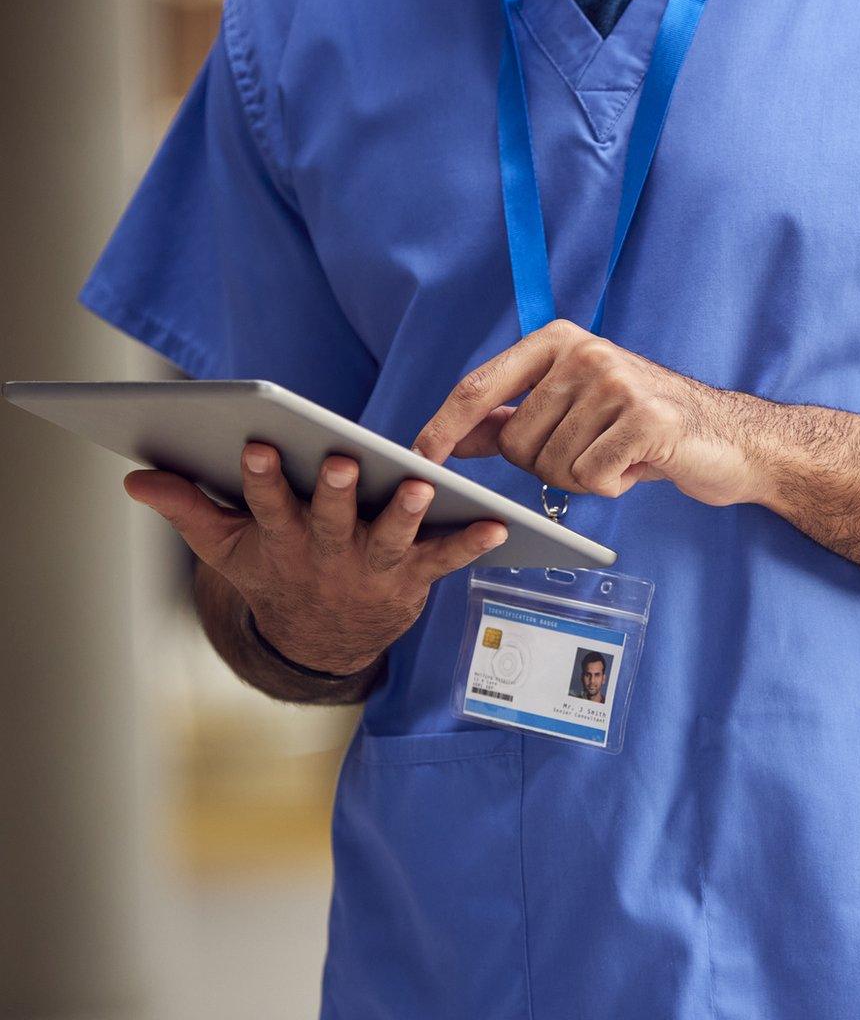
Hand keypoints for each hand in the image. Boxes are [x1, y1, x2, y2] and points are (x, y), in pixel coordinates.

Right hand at [124, 445, 508, 674]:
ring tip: (418, 487)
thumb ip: (187, 509)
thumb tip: (135, 478)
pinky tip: (497, 524)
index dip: (263, 478)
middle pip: (331, 520)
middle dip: (335, 492)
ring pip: (389, 539)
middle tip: (340, 461)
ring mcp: (372, 567)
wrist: (322, 640)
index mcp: (280, 538)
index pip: (267, 504)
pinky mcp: (413, 578)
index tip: (258, 445)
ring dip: (405, 514)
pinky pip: (445, 560)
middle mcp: (327, 553)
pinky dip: (471, 544)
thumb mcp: (226, 547)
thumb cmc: (276, 572)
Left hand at [414, 320, 765, 506]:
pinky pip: (591, 478)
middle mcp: (585, 352)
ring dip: (581, 477)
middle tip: (591, 452)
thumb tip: (450, 436)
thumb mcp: (573, 410)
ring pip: (553, 465)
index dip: (443, 428)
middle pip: (516, 441)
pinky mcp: (647, 419)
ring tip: (619, 455)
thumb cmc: (644, 425)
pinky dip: (611, 485)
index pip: (479, 386)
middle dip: (545, 464)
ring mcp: (618, 382)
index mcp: (559, 340)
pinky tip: (637, 466)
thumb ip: (512, 417)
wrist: (730, 438)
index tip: (418, 460)